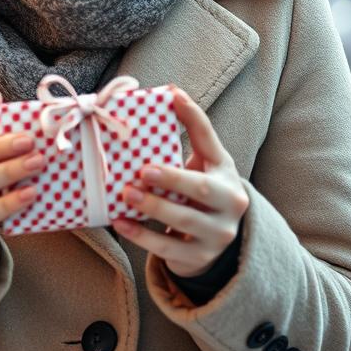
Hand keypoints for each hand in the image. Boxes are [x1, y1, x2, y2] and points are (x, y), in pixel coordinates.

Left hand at [111, 85, 249, 277]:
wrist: (214, 242)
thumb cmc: (201, 192)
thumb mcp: (202, 165)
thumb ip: (190, 135)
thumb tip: (170, 92)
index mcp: (226, 174)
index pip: (210, 142)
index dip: (194, 118)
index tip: (173, 96)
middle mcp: (230, 204)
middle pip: (202, 189)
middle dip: (173, 179)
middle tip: (143, 170)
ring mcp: (217, 235)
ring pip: (184, 220)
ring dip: (153, 207)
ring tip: (127, 193)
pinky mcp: (199, 258)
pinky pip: (167, 247)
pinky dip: (141, 235)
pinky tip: (121, 222)